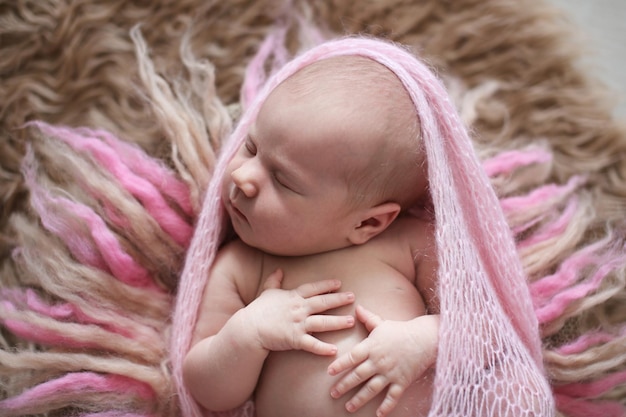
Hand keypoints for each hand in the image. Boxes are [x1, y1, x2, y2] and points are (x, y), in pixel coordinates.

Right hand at [241, 268, 355, 355]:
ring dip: (337, 322)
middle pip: (322, 303)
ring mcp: (298, 324)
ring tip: (350, 322)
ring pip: (322, 323)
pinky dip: (323, 348)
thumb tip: (278, 270)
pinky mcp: (295, 339)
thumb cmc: (258, 310)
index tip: (339, 283)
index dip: (326, 285)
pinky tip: (334, 350)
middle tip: (353, 297)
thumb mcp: (266, 292)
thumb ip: (274, 281)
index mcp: (293, 297)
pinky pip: (312, 344)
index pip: (313, 289)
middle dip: (338, 300)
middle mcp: (298, 309)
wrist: (249, 328)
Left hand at [327, 305, 438, 416]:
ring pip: (371, 389)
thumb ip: (368, 318)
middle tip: (333, 394)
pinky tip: (379, 414)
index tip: (329, 372)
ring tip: (348, 407)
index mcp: (371, 347)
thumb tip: (357, 308)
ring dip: (359, 399)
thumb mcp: (382, 323)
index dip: (340, 364)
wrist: (424, 338)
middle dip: (344, 386)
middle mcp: (378, 361)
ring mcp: (390, 373)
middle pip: (358, 375)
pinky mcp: (401, 381)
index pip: (352, 357)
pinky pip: (393, 396)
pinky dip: (386, 406)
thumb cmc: (401, 330)